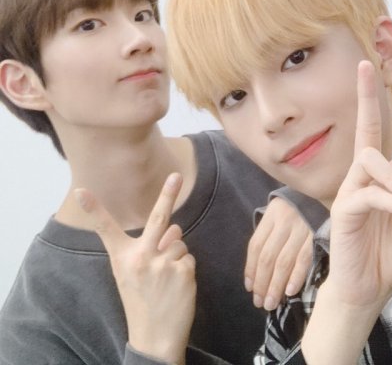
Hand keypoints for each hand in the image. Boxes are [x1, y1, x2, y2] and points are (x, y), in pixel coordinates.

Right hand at [75, 173, 195, 364]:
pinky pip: (188, 256)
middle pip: (159, 218)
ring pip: (178, 241)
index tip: (81, 191)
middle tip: (176, 175)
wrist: (154, 338)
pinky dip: (185, 268)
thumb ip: (149, 248)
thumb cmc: (141, 302)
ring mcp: (163, 263)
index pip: (106, 229)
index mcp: (122, 258)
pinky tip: (176, 286)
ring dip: (176, 254)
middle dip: (168, 193)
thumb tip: (175, 226)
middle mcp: (141, 257)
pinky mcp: (182, 271)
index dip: (94, 209)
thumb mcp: (132, 275)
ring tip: (166, 278)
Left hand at [244, 197, 312, 310]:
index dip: (251, 269)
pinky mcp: (318, 234)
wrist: (328, 192)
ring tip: (271, 303)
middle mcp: (285, 219)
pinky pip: (304, 259)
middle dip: (262, 283)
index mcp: (272, 214)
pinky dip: (296, 276)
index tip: (250, 288)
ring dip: (276, 286)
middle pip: (268, 257)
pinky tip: (290, 292)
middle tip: (260, 303)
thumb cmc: (300, 208)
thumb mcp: (281, 213)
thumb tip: (255, 272)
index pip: (256, 246)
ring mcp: (302, 226)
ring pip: (284, 261)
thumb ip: (270, 235)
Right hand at [301, 61, 391, 363]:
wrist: (368, 289)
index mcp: (391, 179)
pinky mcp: (344, 208)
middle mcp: (369, 177)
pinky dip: (391, 199)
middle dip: (366, 96)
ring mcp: (353, 189)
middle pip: (368, 128)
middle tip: (364, 64)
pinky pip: (368, 193)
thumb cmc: (391, 258)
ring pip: (371, 159)